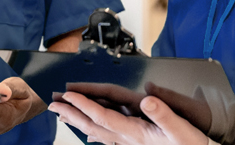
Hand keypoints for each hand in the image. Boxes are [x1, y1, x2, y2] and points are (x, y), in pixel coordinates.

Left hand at [48, 91, 208, 144]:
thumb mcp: (181, 129)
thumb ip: (164, 114)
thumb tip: (147, 99)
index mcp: (136, 133)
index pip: (103, 117)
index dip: (85, 106)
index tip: (69, 95)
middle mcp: (128, 140)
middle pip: (93, 126)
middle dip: (72, 114)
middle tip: (53, 105)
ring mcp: (130, 144)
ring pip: (97, 133)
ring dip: (78, 123)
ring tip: (63, 115)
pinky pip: (107, 139)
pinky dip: (94, 133)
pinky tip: (89, 133)